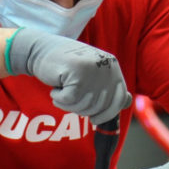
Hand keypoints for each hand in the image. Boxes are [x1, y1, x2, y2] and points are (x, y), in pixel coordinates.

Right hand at [8, 28, 131, 123]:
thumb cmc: (65, 64)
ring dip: (68, 105)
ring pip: (84, 105)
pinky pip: (69, 101)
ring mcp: (91, 69)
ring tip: (62, 91)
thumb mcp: (91, 72)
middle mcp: (105, 67)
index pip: (120, 98)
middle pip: (100, 106)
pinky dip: (59, 99)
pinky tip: (55, 88)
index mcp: (112, 66)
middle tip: (69, 99)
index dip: (107, 113)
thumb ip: (108, 86)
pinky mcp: (75, 73)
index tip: (94, 120)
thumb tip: (127, 101)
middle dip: (82, 109)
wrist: (40, 49)